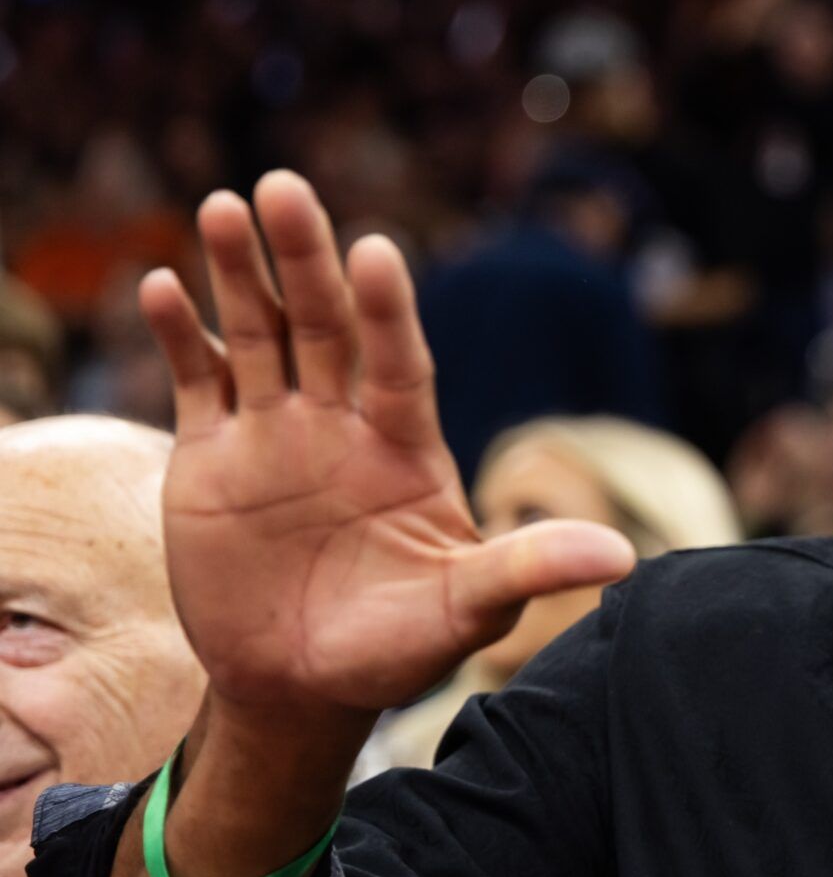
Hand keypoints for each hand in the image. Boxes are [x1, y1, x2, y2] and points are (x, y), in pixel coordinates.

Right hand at [140, 172, 636, 713]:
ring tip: (225, 205)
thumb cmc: (398, 648)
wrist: (301, 689)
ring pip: (259, 336)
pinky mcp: (211, 459)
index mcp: (406, 448)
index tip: (379, 252)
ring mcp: (275, 436)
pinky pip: (198, 383)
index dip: (389, 312)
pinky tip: (163, 286)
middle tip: (285, 187)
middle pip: (323, 326)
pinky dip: (181, 336)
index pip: (399, 363)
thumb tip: (625, 558)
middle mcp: (341, 425)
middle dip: (304, 259)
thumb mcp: (467, 610)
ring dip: (240, 275)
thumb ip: (529, 568)